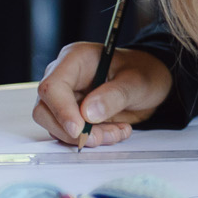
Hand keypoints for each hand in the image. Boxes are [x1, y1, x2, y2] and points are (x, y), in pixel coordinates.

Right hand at [33, 44, 172, 147]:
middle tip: (102, 137)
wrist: (152, 82)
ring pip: (56, 126)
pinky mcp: (71, 114)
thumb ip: (115, 95)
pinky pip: (69, 133)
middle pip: (45, 110)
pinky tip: (115, 132)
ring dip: (86, 137)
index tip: (79, 129)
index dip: (61, 110)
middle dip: (73, 130)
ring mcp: (65, 97)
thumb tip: (87, 113)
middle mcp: (65, 77)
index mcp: (76, 59)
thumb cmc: (144, 71)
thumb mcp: (138, 81)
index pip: (53, 86)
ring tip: (118, 132)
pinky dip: (92, 139)